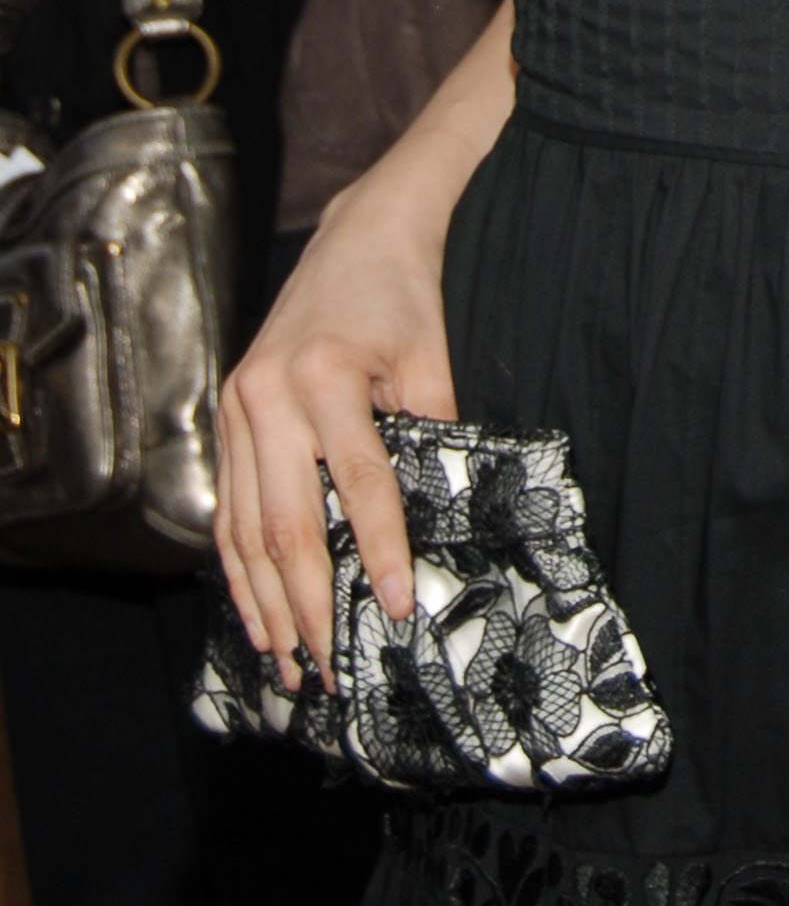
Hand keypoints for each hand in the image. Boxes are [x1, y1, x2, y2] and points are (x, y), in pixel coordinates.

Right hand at [217, 154, 458, 690]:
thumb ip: (432, 437)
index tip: (401, 607)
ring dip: (264, 603)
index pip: (356, 485)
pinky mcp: (227, 417)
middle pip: (284, 523)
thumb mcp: (432, 359)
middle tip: (330, 668)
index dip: (380, 552)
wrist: (359, 237)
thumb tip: (444, 523)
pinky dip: (240, 568)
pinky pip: (228, 509)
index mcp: (320, 377)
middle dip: (308, 605)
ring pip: (244, 529)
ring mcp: (236, 408)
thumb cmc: (404, 297)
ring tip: (288, 663)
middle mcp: (265, 395)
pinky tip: (256, 613)